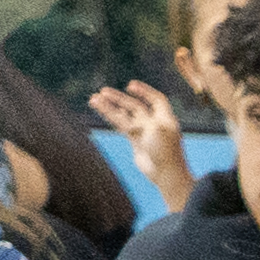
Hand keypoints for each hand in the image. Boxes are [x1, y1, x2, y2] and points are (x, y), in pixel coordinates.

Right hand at [88, 79, 190, 208]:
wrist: (166, 175)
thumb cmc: (166, 153)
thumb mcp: (157, 132)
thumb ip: (143, 121)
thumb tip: (126, 119)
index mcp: (165, 118)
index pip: (157, 99)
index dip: (145, 91)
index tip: (130, 85)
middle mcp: (155, 123)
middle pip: (136, 106)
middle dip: (119, 99)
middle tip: (102, 92)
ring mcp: (144, 133)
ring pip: (124, 116)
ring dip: (109, 107)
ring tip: (93, 99)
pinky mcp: (136, 141)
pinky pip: (121, 126)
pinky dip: (110, 117)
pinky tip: (100, 109)